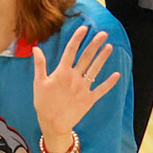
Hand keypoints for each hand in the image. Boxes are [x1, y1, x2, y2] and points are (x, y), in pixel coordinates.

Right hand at [31, 26, 119, 141]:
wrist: (53, 124)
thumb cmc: (43, 103)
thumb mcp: (38, 83)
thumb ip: (39, 65)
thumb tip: (36, 49)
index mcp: (61, 72)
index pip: (71, 50)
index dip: (78, 38)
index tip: (84, 28)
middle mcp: (74, 78)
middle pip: (86, 57)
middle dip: (95, 44)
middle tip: (103, 33)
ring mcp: (83, 89)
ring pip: (95, 69)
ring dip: (102, 58)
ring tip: (109, 47)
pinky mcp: (89, 99)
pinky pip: (101, 89)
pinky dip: (109, 83)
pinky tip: (117, 74)